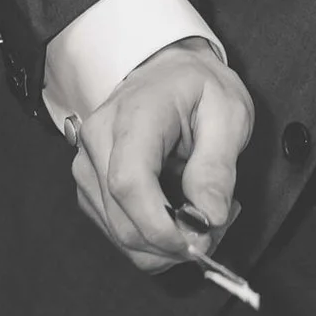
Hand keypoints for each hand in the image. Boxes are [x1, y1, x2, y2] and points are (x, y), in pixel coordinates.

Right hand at [70, 41, 255, 272]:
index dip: (162, 226)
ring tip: (203, 211)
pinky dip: (154, 238)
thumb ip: (217, 168)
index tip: (200, 242)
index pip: (129, 183)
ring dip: (168, 244)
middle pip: (124, 221)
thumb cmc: (198, 88)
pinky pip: (120, 233)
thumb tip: (208, 219)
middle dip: (175, 243)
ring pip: (122, 236)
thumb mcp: (228, 115)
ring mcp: (87, 167)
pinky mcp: (90, 188)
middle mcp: (97, 142)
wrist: (167, 72)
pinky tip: (179, 212)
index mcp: (132, 116)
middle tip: (219, 224)